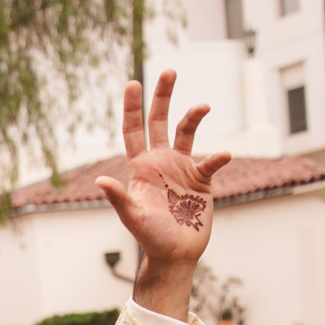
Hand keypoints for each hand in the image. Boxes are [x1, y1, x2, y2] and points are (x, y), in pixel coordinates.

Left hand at [96, 71, 228, 315]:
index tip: (134, 82)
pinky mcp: (202, 181)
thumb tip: (101, 181)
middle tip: (168, 71)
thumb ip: (118, 197)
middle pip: (159, 121)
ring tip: (203, 106)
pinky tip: (224, 154)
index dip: (133, 107)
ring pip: (187, 133)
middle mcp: (161, 162)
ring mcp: (182, 169)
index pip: (134, 130)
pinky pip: (210, 162)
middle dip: (162, 96)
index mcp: (141, 166)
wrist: (174, 254)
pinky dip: (218, 157)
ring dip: (194, 117)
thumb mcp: (132, 216)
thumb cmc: (149, 236)